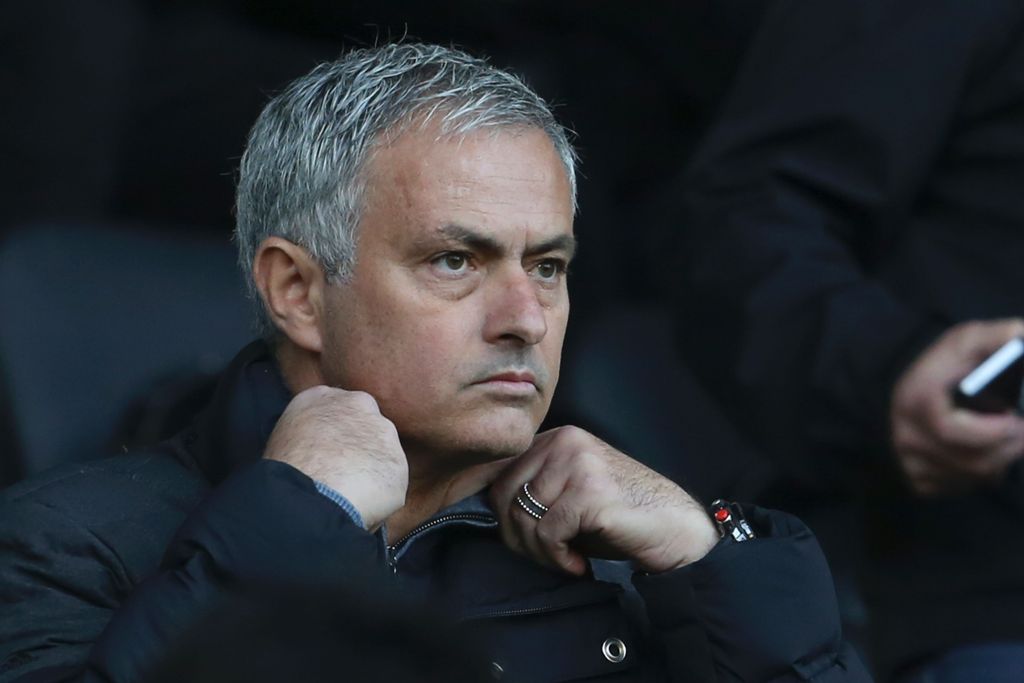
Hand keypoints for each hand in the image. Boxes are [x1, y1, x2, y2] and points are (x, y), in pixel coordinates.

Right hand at [264, 385, 407, 529]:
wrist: (306, 496)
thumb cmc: (284, 474)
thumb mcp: (283, 438)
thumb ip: (307, 432)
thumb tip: (316, 448)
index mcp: (321, 397)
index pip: (335, 408)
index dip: (336, 433)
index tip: (330, 452)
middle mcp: (357, 404)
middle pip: (364, 425)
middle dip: (359, 446)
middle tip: (343, 473)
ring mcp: (382, 431)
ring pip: (381, 453)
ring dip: (371, 471)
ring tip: (350, 494)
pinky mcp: (398, 461)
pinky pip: (390, 481)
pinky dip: (380, 495)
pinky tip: (362, 505)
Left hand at [489, 426, 717, 575]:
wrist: (676, 529)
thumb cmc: (621, 518)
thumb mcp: (570, 494)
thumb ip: (536, 490)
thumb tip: (490, 511)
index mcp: (557, 437)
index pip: (501, 476)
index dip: (505, 518)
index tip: (528, 543)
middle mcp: (565, 441)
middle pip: (505, 497)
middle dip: (518, 538)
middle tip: (546, 557)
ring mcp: (578, 463)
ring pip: (524, 517)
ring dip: (540, 552)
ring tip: (565, 560)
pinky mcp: (589, 491)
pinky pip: (548, 534)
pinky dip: (558, 558)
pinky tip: (579, 563)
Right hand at [891, 318, 1023, 495]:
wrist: (907, 390)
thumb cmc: (945, 365)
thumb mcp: (968, 340)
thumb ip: (999, 338)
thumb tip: (1019, 337)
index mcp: (915, 398)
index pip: (949, 428)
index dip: (988, 431)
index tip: (1014, 419)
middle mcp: (905, 434)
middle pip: (970, 461)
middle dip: (1010, 449)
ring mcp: (909, 461)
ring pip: (971, 477)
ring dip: (1001, 462)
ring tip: (1009, 439)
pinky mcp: (917, 480)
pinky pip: (962, 487)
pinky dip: (983, 475)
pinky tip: (985, 451)